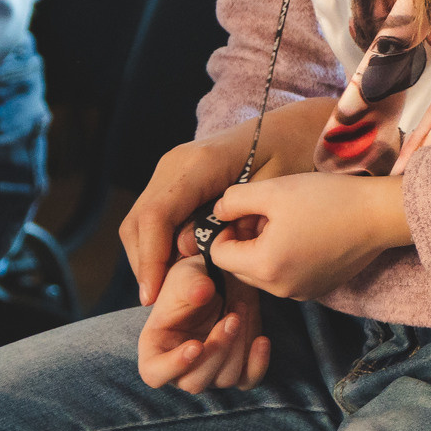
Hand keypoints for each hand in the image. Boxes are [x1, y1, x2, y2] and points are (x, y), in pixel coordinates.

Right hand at [118, 94, 336, 304]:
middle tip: (157, 301)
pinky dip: (157, 244)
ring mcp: (172, 168)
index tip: (153, 296)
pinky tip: (175, 268)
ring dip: (148, 256)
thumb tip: (184, 249)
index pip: (157, 217)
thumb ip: (227, 221)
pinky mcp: (175, 178)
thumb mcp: (269, 191)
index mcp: (199, 164)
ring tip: (165, 289)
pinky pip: (154, 216)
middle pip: (139, 221)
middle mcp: (176, 163)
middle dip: (144, 263)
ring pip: (140, 221)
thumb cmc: (289, 157)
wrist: (291, 130)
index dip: (151, 259)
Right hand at [137, 254, 272, 391]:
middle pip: (194, 382)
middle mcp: (181, 366)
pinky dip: (258, 364)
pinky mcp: (237, 366)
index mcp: (157, 347)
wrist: (224, 277)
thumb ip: (190, 284)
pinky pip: (248, 380)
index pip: (154, 374)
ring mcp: (210, 369)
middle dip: (217, 350)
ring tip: (241, 309)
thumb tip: (202, 293)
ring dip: (238, 347)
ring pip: (224, 379)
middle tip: (232, 317)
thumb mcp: (188, 273)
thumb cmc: (195, 278)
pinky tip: (262, 340)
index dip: (173, 366)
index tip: (196, 345)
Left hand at [205, 172, 411, 301]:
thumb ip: (234, 200)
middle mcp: (278, 289)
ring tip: (291, 223)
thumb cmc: (327, 200)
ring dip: (266, 250)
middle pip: (239, 267)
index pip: (219, 253)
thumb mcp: (274, 190)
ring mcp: (300, 293)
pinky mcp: (318, 289)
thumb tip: (218, 213)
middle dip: (246, 241)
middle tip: (271, 214)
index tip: (250, 210)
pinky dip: (288, 259)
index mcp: (263, 266)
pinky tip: (309, 235)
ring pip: (263, 272)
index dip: (228, 228)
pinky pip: (287, 277)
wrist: (379, 214)